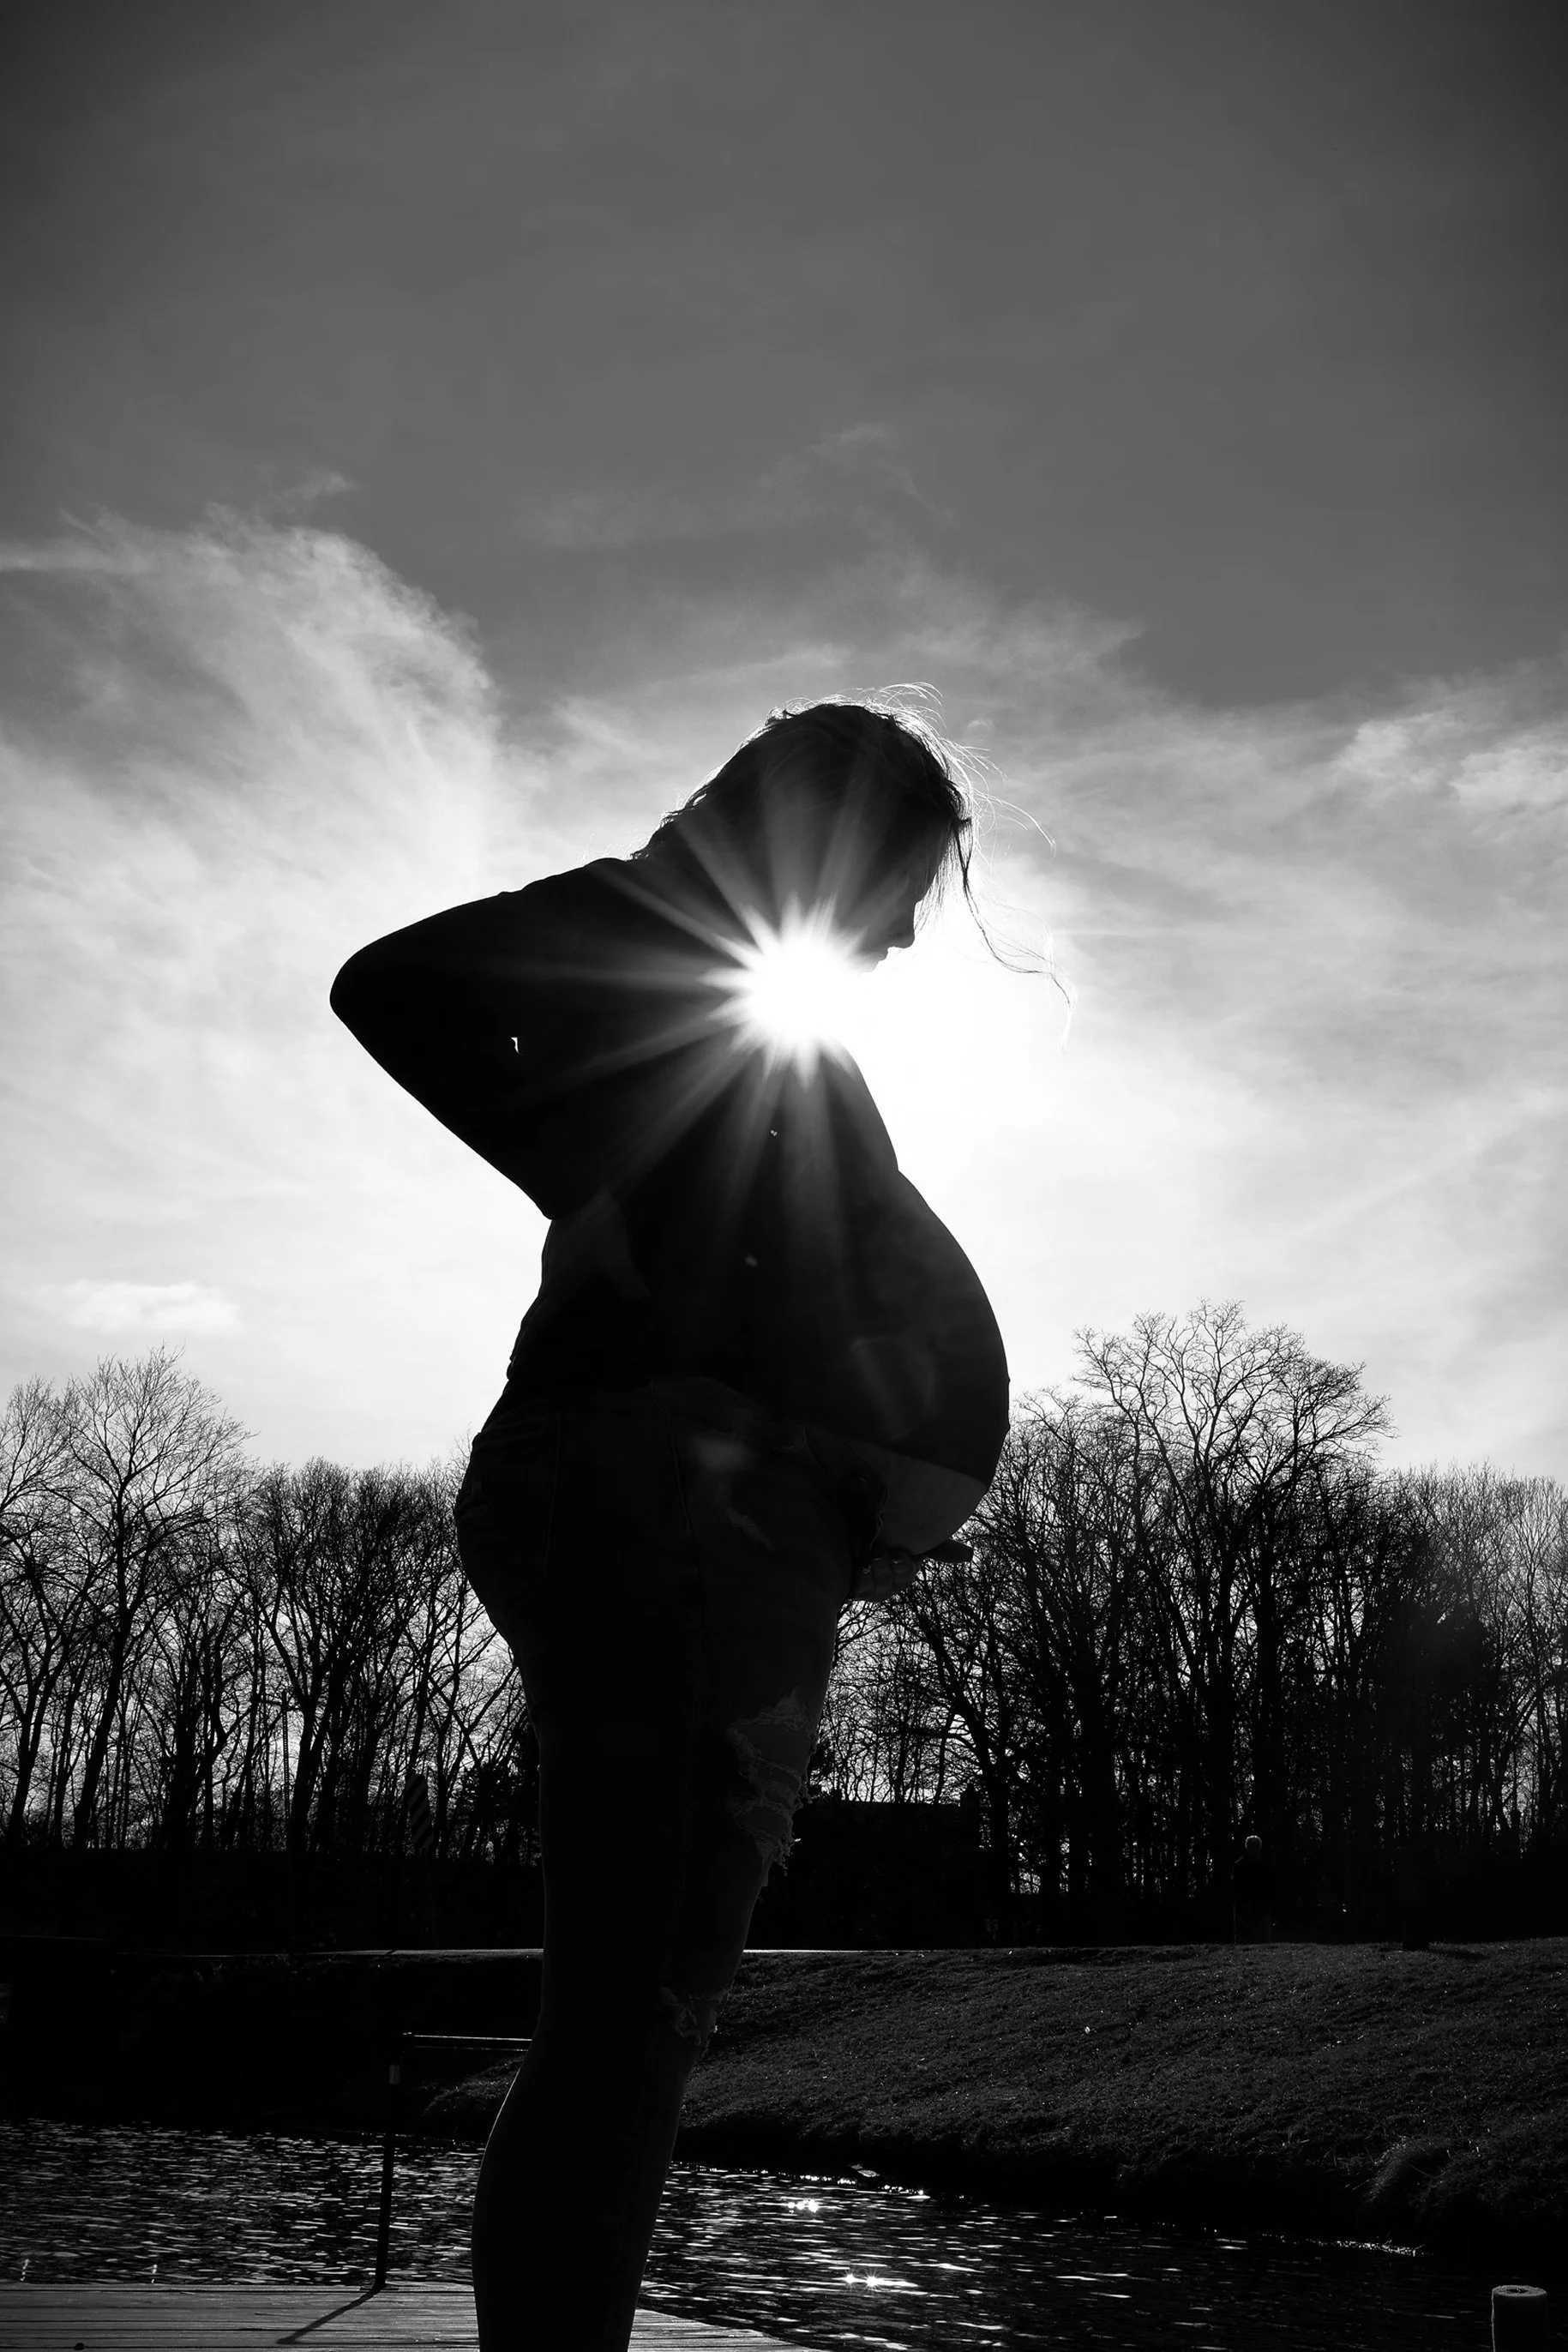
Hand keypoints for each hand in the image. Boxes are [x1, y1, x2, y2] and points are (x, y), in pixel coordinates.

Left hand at [848, 1538, 970, 1602]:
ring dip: (873, 1567)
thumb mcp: (909, 1535)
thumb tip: (970, 1554)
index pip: (908, 1572)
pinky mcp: (853, 1590)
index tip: (897, 1553)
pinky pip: (860, 1588)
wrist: (844, 1526)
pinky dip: (860, 1574)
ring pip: (878, 1585)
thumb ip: (938, 1545)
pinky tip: (856, 1564)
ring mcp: (870, 1588)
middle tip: (879, 1550)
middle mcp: (888, 1583)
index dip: (903, 1564)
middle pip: (895, 1580)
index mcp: (903, 1570)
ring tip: (867, 1553)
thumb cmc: (880, 1531)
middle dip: (887, 1564)